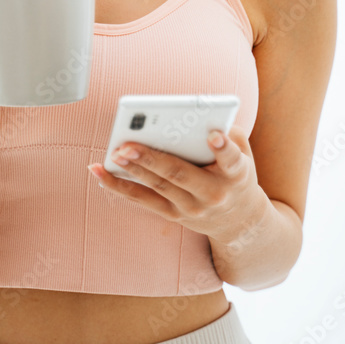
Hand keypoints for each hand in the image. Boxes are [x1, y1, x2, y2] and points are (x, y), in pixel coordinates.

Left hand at [87, 124, 265, 243]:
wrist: (240, 223)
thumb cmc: (237, 176)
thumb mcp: (244, 155)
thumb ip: (227, 135)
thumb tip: (196, 119)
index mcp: (236, 174)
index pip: (232, 160)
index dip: (223, 148)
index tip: (213, 135)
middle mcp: (213, 193)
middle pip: (180, 174)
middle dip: (151, 159)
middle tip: (128, 145)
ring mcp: (192, 208)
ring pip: (157, 187)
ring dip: (133, 170)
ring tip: (114, 153)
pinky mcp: (174, 215)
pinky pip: (142, 200)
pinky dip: (119, 186)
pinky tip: (99, 172)